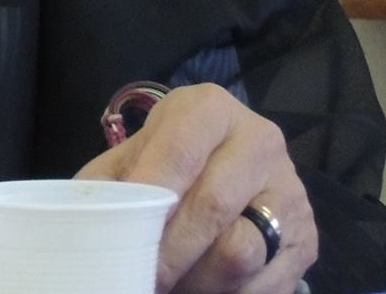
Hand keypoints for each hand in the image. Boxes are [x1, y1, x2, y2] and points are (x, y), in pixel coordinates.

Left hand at [76, 82, 314, 293]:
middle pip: (211, 208)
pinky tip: (201, 288)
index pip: (178, 154)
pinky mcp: (308, 239)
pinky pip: (266, 283)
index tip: (126, 236)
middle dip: (169, 253)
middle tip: (142, 277)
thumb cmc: (167, 159)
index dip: (150, 199)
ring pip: (241, 252)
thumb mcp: (134, 155)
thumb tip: (77, 222)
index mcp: (210, 110)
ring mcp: (290, 190)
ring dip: (197, 280)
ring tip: (170, 285)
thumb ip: (107, 182)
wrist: (231, 162)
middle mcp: (260, 141)